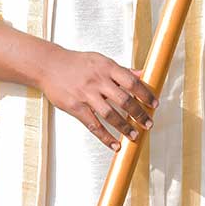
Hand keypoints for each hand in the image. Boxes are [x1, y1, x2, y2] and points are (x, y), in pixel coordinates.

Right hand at [39, 48, 158, 151]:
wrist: (50, 65)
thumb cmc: (76, 62)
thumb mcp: (100, 60)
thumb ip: (121, 70)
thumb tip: (142, 74)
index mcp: (107, 67)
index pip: (132, 82)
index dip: (145, 94)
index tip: (154, 104)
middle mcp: (98, 81)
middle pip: (124, 100)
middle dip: (139, 114)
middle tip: (148, 124)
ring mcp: (86, 95)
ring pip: (110, 114)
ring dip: (125, 127)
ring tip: (135, 136)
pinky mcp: (75, 107)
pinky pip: (93, 125)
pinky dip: (105, 137)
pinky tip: (114, 145)